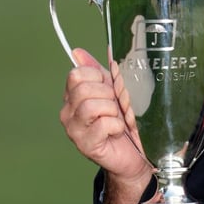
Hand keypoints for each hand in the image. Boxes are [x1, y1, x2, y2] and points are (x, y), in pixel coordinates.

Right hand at [59, 48, 150, 191]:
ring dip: (113, 111)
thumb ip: (99, 71)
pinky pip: (103, 124)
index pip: (76, 74)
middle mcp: (68, 112)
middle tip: (116, 107)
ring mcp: (74, 130)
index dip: (99, 78)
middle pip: (83, 89)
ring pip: (91, 106)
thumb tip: (77, 51)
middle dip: (108, 95)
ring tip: (117, 120)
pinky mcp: (85, 144)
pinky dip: (116, 126)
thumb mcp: (113, 90)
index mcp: (73, 96)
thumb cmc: (124, 121)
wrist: (135, 152)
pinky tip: (117, 131)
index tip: (110, 89)